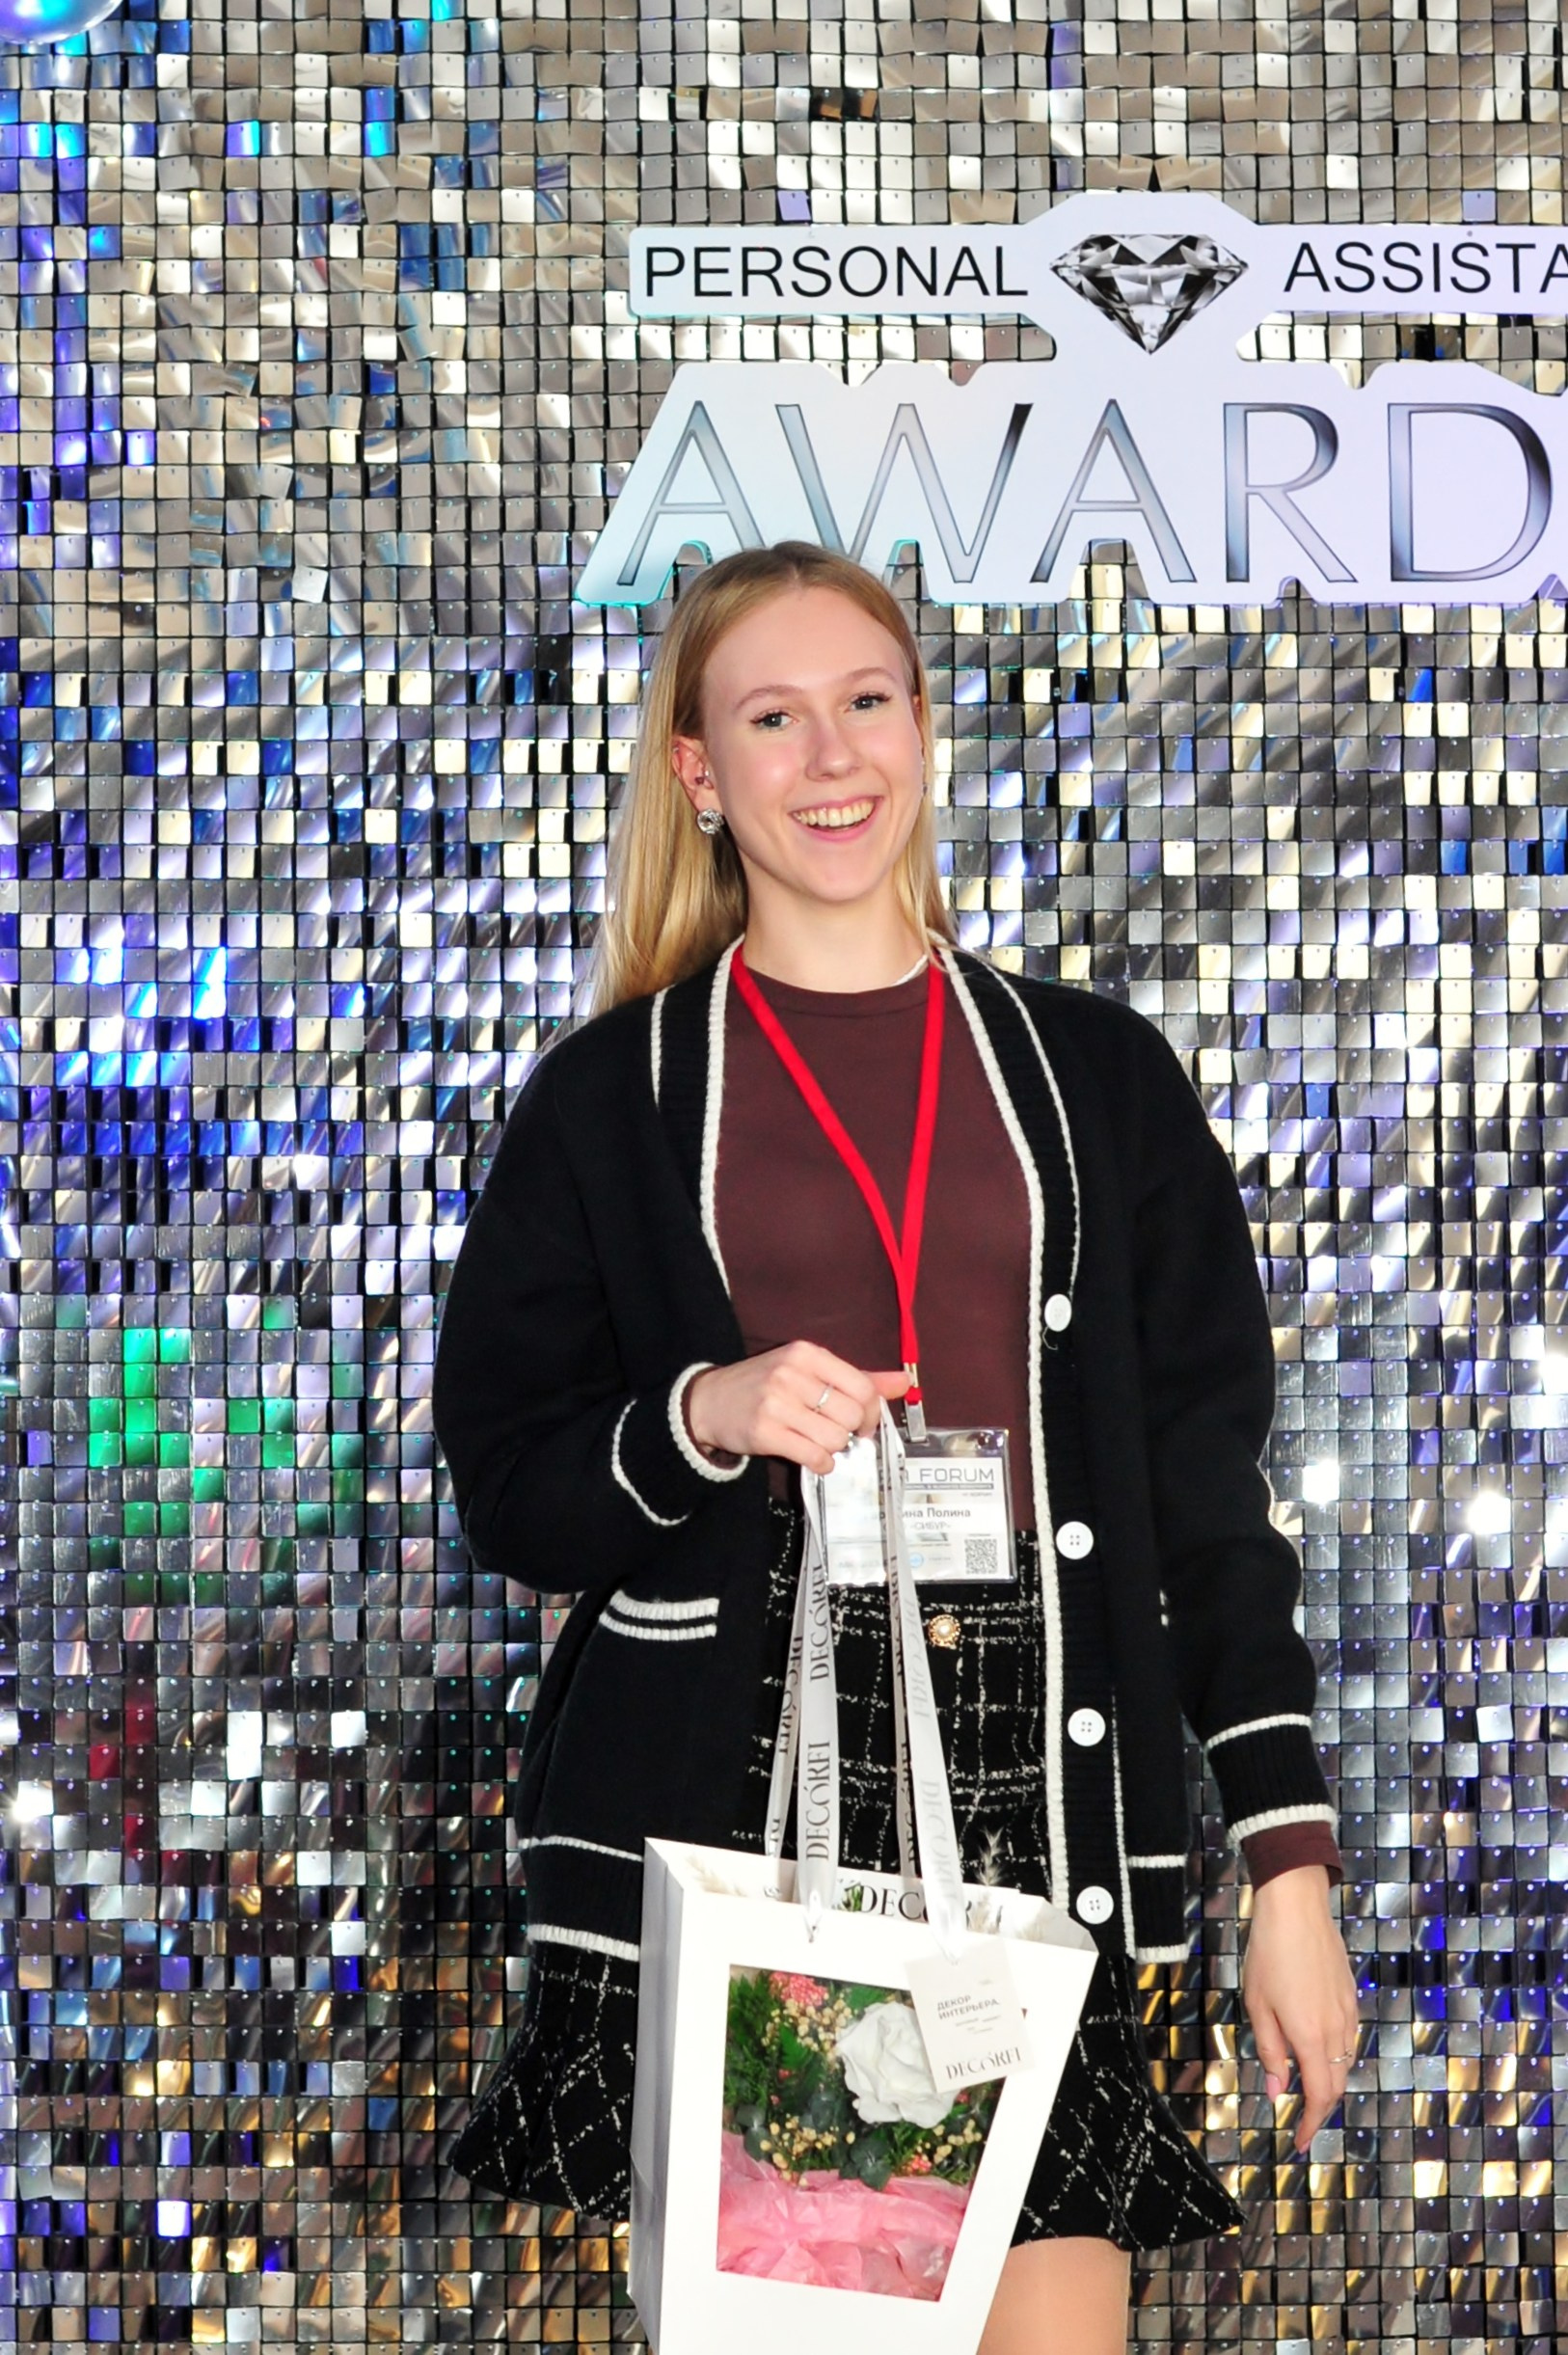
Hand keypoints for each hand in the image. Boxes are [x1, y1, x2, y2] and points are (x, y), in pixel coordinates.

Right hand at [685, 1343, 908, 1475]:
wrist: (709, 1402)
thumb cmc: (765, 1385)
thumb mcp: (808, 1371)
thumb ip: (857, 1377)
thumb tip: (904, 1382)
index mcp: (806, 1354)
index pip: (862, 1385)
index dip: (872, 1410)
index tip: (863, 1421)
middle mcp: (791, 1374)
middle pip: (852, 1414)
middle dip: (852, 1432)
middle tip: (839, 1434)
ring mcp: (776, 1404)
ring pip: (835, 1438)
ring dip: (835, 1448)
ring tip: (819, 1442)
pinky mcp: (765, 1433)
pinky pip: (814, 1456)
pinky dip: (822, 1463)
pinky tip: (812, 1456)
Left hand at [1241, 1864, 1359, 2153]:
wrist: (1297, 1909)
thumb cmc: (1269, 1955)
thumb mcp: (1258, 2006)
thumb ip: (1271, 2052)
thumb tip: (1278, 2092)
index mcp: (1311, 2037)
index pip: (1320, 2097)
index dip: (1312, 2125)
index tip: (1301, 2142)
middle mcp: (1337, 2030)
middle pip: (1337, 2084)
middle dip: (1321, 2108)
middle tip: (1301, 2120)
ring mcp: (1348, 2012)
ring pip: (1345, 2062)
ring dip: (1328, 2080)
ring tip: (1305, 2086)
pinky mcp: (1350, 1996)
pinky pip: (1348, 2039)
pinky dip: (1335, 2055)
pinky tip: (1317, 2048)